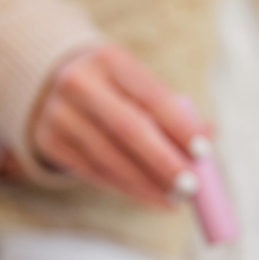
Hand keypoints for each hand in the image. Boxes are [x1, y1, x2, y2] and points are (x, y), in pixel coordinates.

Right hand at [30, 44, 210, 208]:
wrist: (51, 83)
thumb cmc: (115, 88)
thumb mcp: (139, 84)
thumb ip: (173, 109)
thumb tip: (209, 136)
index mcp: (108, 59)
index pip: (151, 96)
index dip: (179, 126)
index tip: (204, 152)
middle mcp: (78, 83)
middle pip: (127, 128)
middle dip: (162, 161)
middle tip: (191, 187)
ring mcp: (58, 113)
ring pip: (108, 157)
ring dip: (145, 183)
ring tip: (174, 200)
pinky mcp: (49, 141)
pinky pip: (92, 171)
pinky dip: (124, 188)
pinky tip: (149, 198)